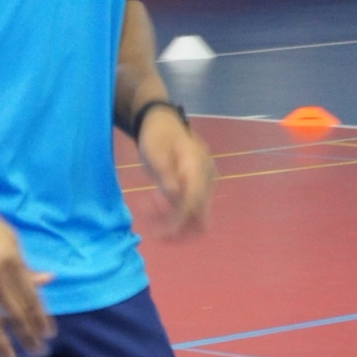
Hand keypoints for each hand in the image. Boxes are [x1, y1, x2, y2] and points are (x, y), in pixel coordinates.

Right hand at [0, 186, 55, 356]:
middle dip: (27, 336)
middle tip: (36, 353)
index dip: (40, 319)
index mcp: (12, 260)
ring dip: (3, 345)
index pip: (31, 297)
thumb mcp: (7, 237)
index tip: (48, 335)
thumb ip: (24, 264)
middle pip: (15, 313)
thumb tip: (48, 280)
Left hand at [137, 108, 215, 237]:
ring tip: (150, 215)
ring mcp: (204, 185)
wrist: (163, 124)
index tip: (159, 232)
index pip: (194, 202)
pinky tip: (156, 209)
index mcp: (197, 167)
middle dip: (178, 228)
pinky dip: (174, 216)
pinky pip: (190, 211)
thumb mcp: (155, 153)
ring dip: (174, 224)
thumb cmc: (157, 136)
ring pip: (196, 218)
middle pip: (201, 217)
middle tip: (153, 227)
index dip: (178, 220)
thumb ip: (166, 175)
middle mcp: (206, 179)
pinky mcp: (198, 190)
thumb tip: (174, 198)